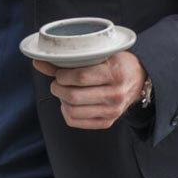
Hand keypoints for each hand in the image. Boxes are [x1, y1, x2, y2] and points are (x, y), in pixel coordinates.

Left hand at [33, 51, 147, 129]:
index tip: (59, 73)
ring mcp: (112, 111)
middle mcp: (115, 95)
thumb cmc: (116, 63)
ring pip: (72, 110)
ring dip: (61, 100)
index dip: (62, 75)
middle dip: (58, 88)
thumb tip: (38, 62)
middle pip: (73, 96)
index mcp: (114, 74)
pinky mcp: (108, 122)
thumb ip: (69, 61)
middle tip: (57, 83)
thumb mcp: (99, 55)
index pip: (80, 78)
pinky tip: (69, 103)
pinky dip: (66, 112)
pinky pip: (76, 122)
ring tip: (63, 92)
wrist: (140, 78)